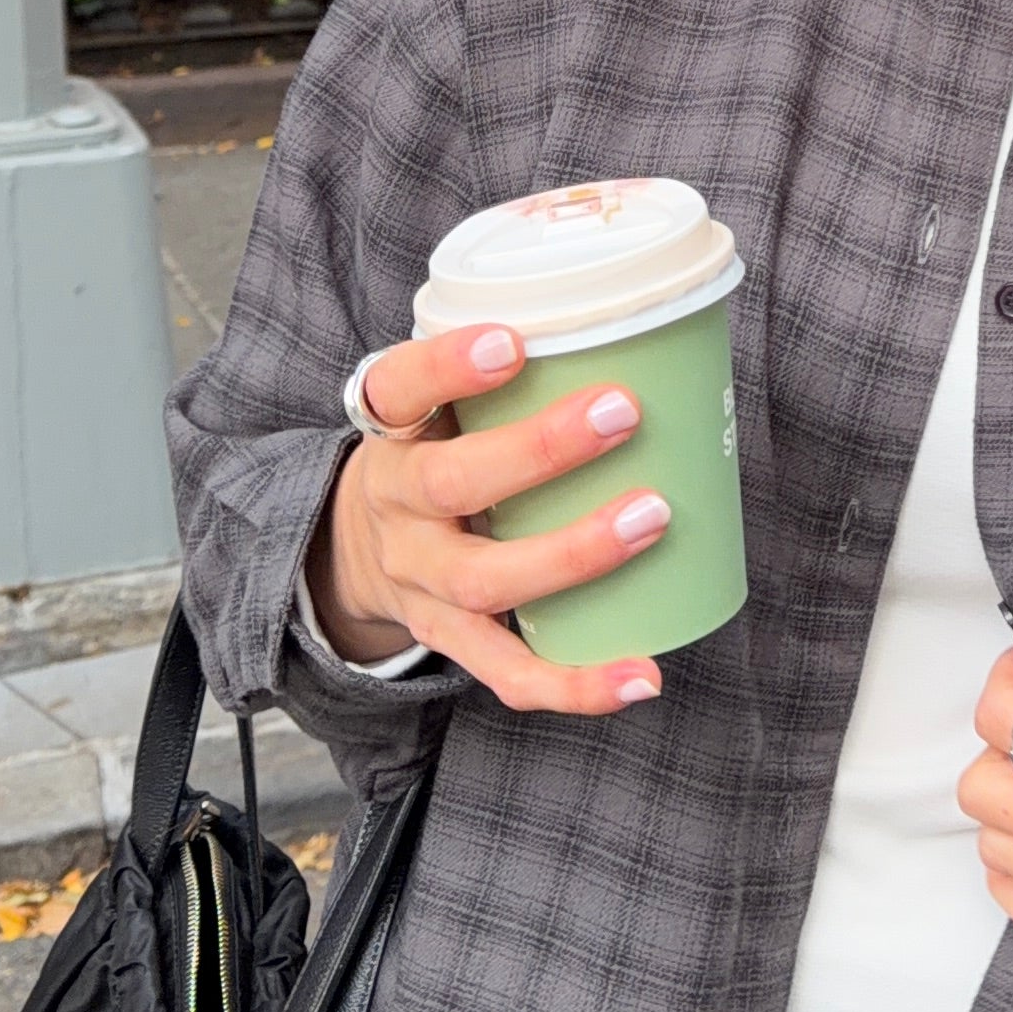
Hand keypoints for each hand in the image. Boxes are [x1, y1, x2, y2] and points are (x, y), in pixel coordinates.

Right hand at [307, 323, 668, 715]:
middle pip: (451, 485)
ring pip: (486, 580)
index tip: (511, 342)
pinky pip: (510, 671)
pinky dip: (578, 683)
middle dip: (540, 451)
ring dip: (574, 553)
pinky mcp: (451, 638)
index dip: (447, 368)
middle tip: (622, 413)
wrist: (359, 551)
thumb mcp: (440, 406)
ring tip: (652, 518)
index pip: (399, 390)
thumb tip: (648, 328)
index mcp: (393, 436)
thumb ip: (511, 373)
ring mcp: (420, 582)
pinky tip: (642, 676)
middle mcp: (397, 509)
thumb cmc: (438, 453)